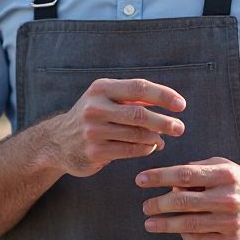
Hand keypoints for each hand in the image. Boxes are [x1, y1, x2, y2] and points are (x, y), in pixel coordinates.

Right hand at [48, 78, 185, 176]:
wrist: (57, 142)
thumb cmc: (92, 116)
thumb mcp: (106, 99)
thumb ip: (133, 98)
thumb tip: (169, 101)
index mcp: (101, 89)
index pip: (139, 87)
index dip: (163, 95)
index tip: (181, 105)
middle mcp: (95, 107)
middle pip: (139, 113)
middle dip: (164, 121)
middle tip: (180, 128)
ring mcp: (93, 131)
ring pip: (136, 134)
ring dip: (155, 138)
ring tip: (163, 139)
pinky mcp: (94, 151)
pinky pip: (129, 150)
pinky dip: (145, 149)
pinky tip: (151, 147)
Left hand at [136, 158, 239, 239]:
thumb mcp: (223, 166)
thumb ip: (198, 170)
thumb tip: (171, 182)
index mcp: (225, 175)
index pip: (184, 175)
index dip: (159, 177)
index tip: (140, 180)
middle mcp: (228, 198)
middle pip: (183, 201)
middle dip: (158, 204)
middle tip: (144, 206)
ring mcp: (231, 222)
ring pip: (188, 224)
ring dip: (165, 224)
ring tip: (150, 223)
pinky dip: (185, 235)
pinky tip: (178, 230)